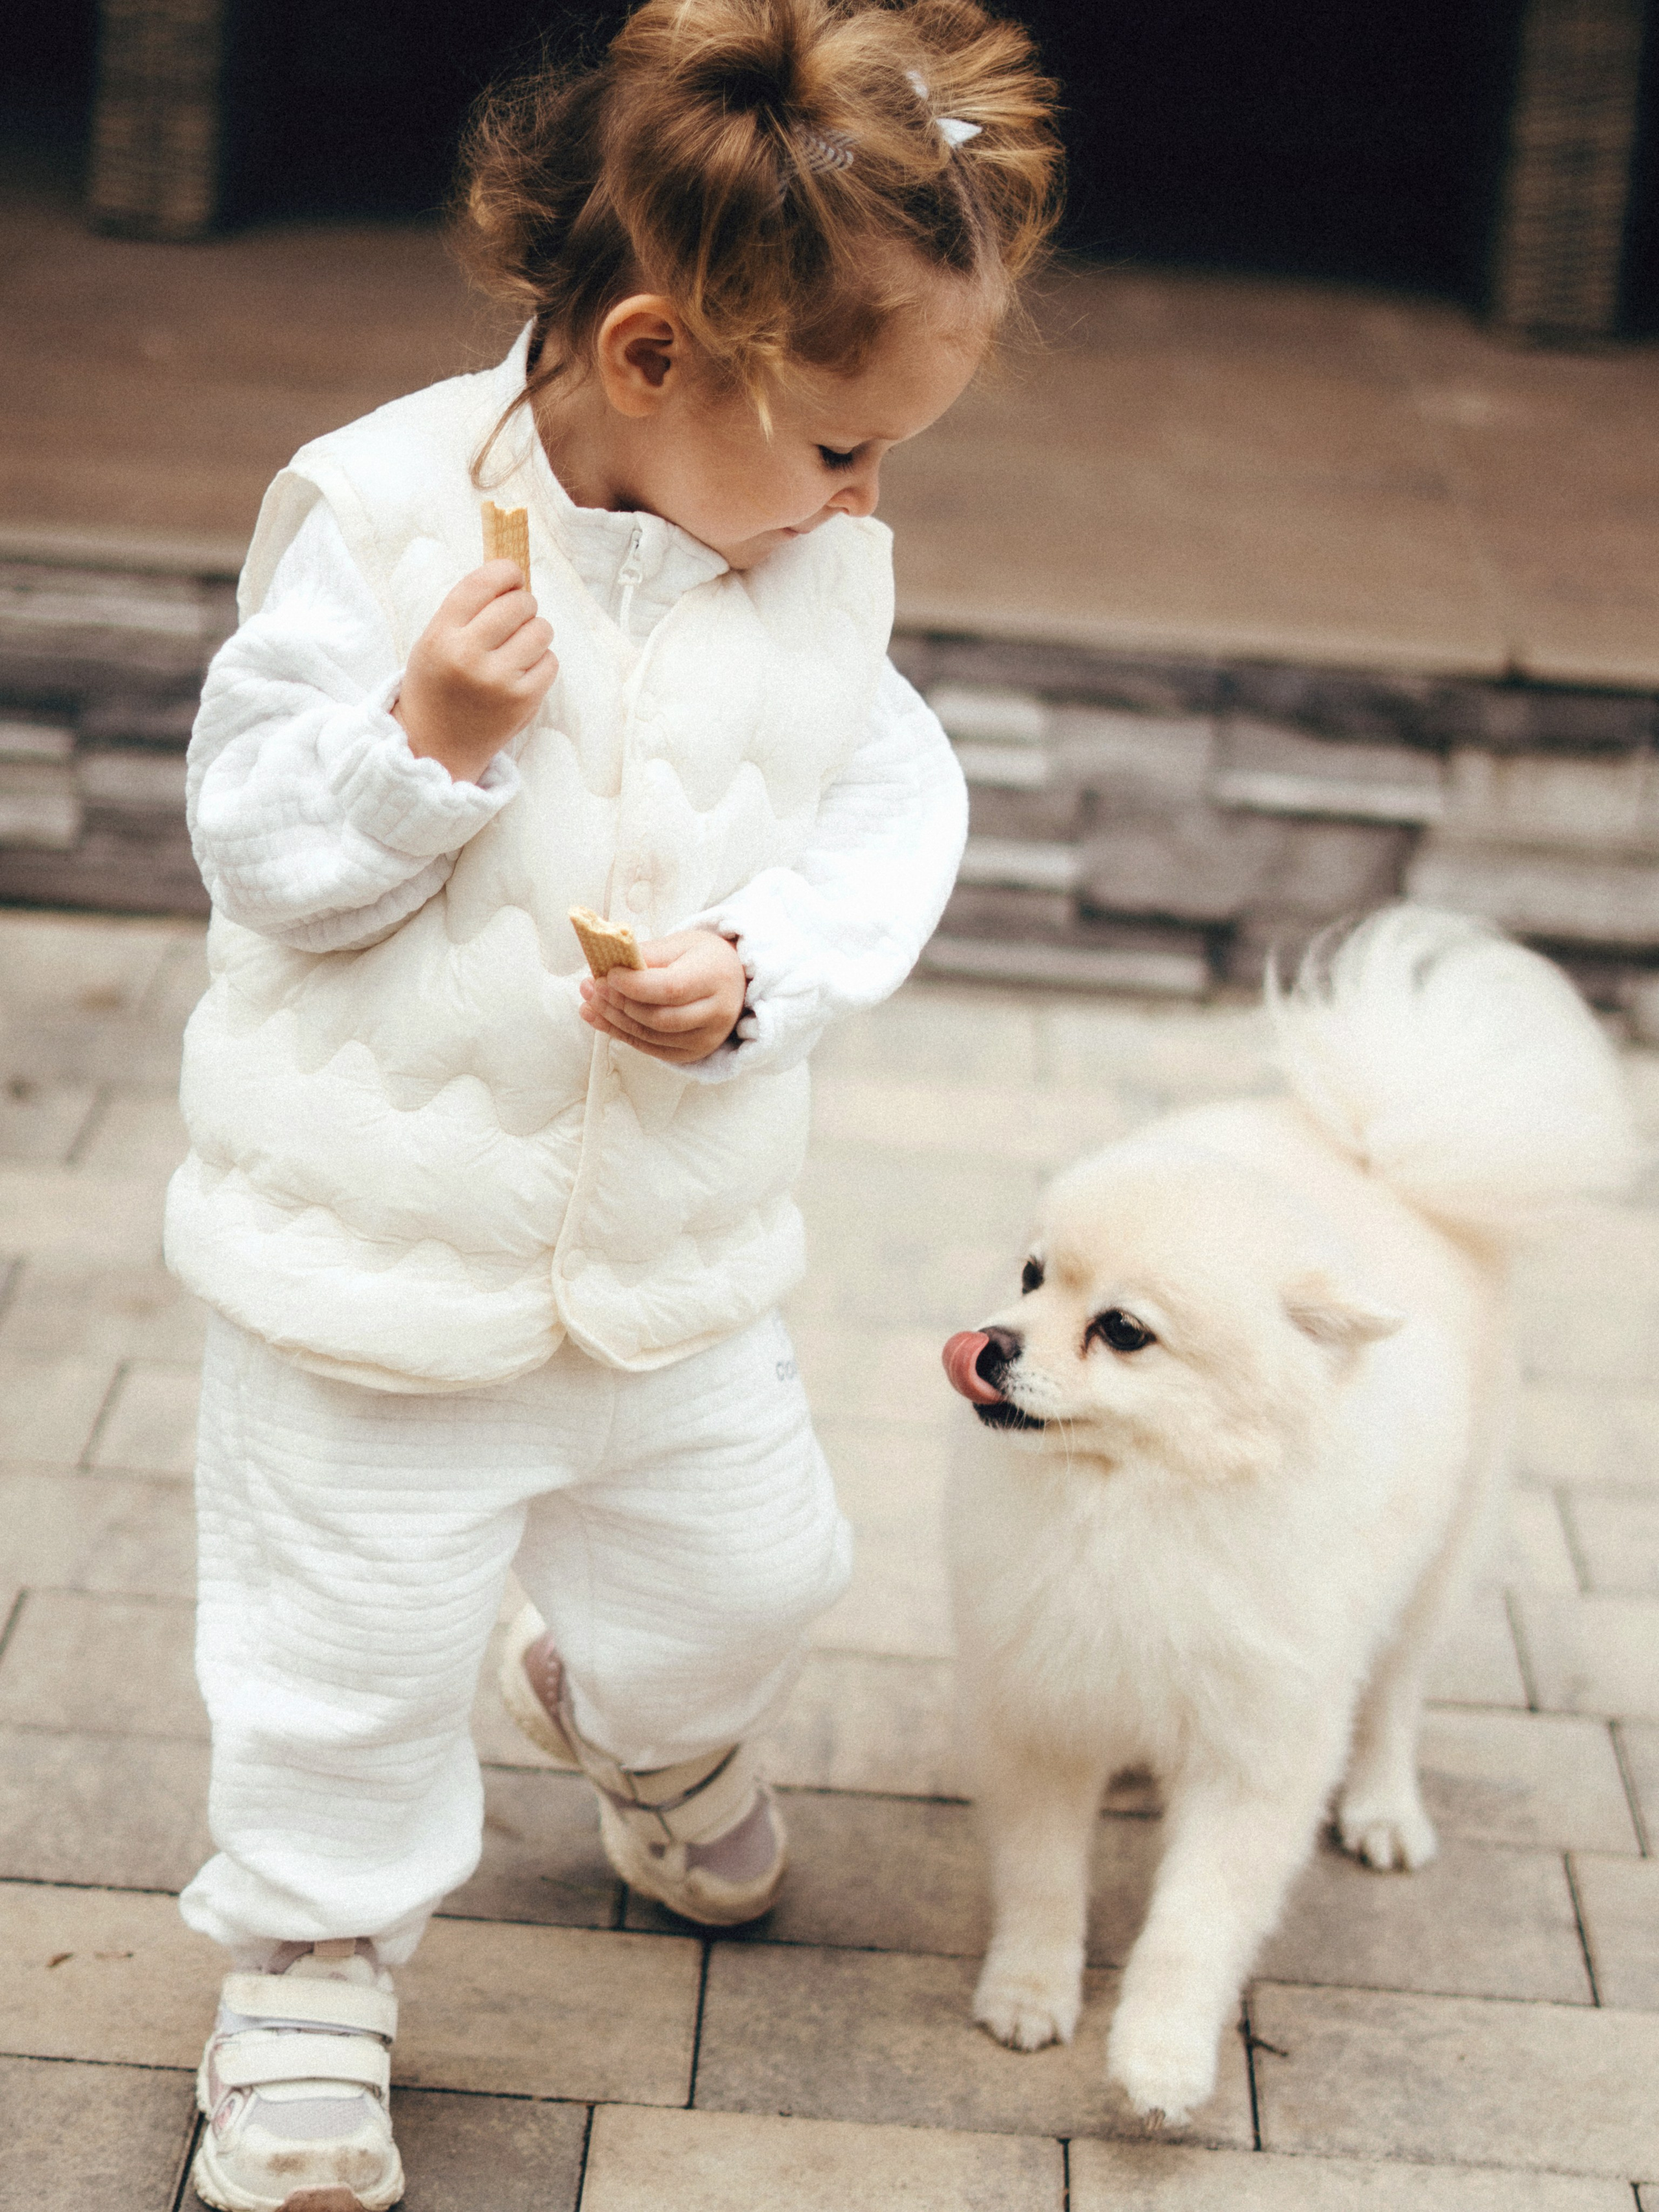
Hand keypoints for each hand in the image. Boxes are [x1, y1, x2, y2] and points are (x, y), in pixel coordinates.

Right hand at [393, 560, 556, 781]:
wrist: (435, 744)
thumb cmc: (439, 683)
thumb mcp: (434, 639)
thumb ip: (468, 608)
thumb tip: (513, 573)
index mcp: (441, 635)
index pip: (482, 583)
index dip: (505, 572)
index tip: (512, 575)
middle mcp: (469, 656)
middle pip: (519, 603)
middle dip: (523, 604)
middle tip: (514, 618)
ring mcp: (498, 681)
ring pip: (541, 629)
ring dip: (535, 632)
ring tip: (516, 648)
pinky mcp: (523, 702)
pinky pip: (550, 661)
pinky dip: (541, 662)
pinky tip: (521, 673)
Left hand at [578, 930, 747, 1064]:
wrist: (734, 982)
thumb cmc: (703, 958)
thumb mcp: (681, 944)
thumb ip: (648, 954)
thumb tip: (608, 962)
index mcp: (715, 979)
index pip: (671, 989)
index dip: (634, 985)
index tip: (608, 974)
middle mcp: (716, 1014)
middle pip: (659, 1018)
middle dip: (619, 1003)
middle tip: (591, 986)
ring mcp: (705, 1039)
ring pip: (651, 1036)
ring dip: (613, 1020)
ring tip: (589, 1000)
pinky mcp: (692, 1053)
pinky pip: (650, 1048)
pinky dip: (620, 1034)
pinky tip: (598, 1018)